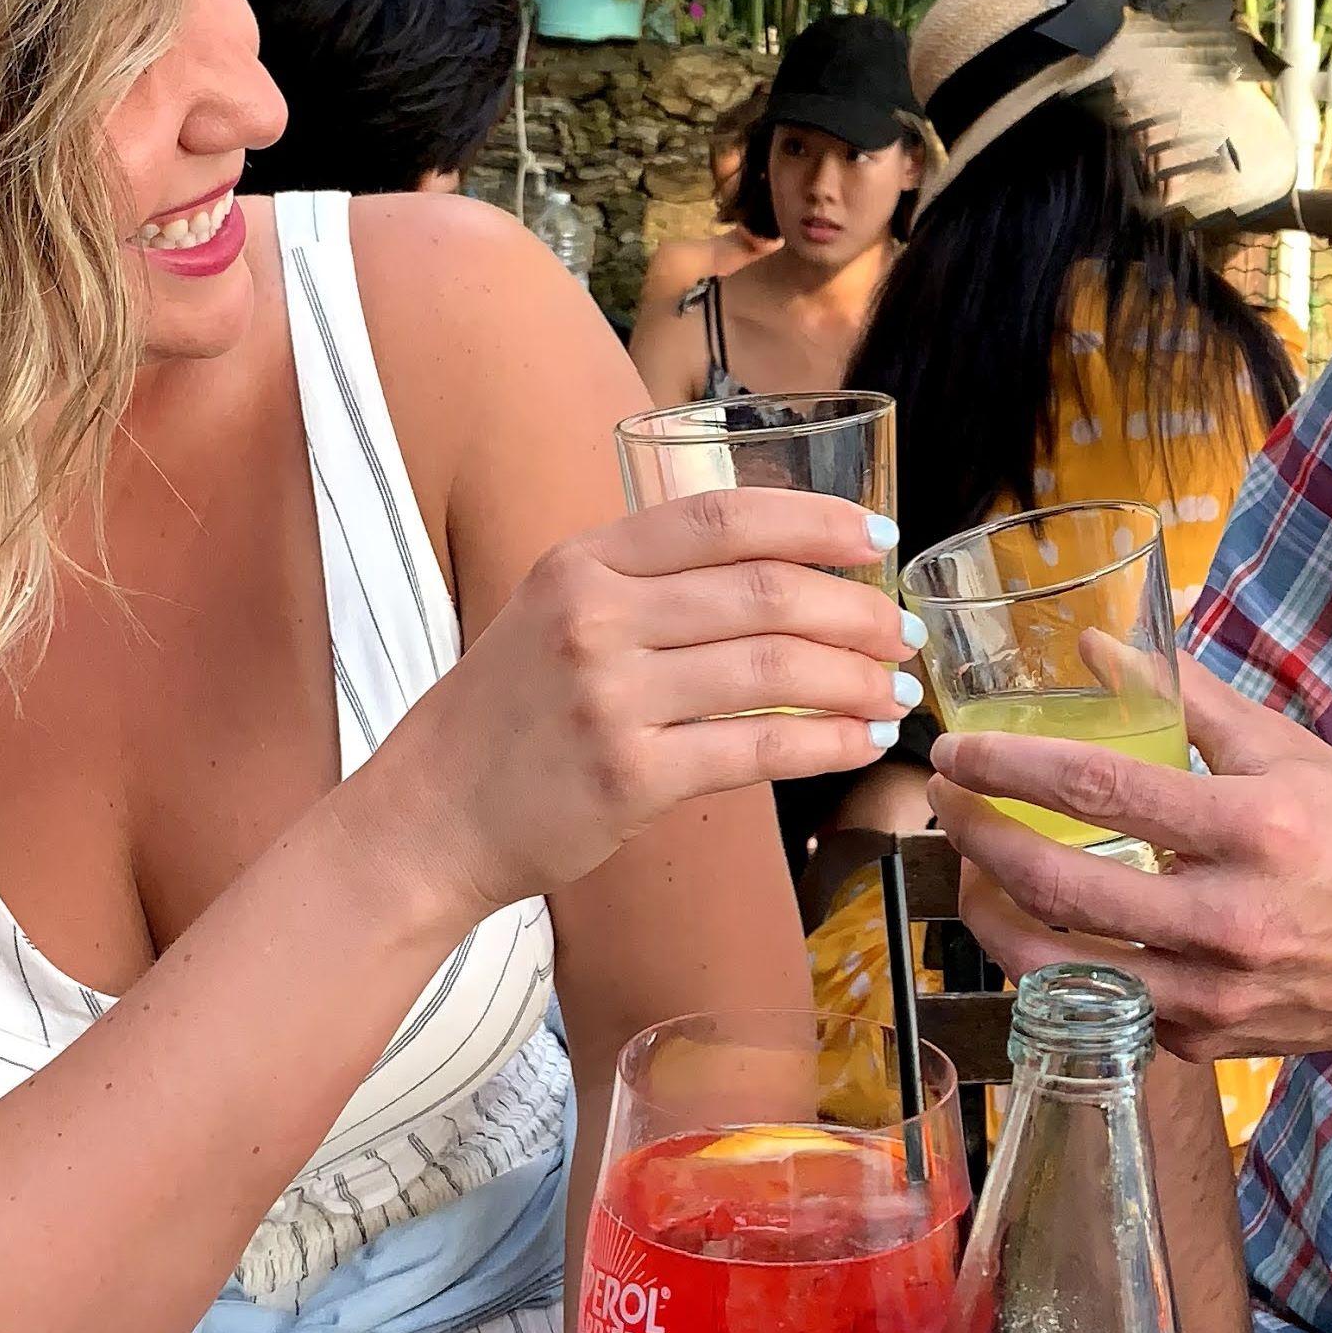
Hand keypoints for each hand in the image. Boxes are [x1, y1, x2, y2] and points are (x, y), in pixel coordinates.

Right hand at [371, 487, 914, 925]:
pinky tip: (860, 744)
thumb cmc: (510, 717)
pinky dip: (827, 744)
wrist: (428, 816)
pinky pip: (758, 749)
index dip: (815, 521)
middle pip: (766, 592)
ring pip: (774, 669)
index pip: (723, 516)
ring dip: (856, 680)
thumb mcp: (556, 615)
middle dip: (857, 611)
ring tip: (897, 693)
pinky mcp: (629, 774)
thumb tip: (785, 570)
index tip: (878, 536)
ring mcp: (610, 696)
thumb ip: (649, 583)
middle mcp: (595, 616)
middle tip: (903, 633)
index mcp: (583, 561)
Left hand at [931, 663, 1331, 1081]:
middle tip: (946, 801)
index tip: (959, 748)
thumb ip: (1191, 698)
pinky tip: (1039, 928)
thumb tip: (1096, 647)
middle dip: (977, 837)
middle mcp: (1229, 917)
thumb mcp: (1295, 754)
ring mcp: (1212, 993)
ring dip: (990, 915)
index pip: (1099, 785)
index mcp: (1254, 827)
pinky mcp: (1203, 1044)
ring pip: (1055, 966)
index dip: (1011, 763)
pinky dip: (1057, 966)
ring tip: (973, 872)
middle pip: (1056, 882)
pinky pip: (1101, 1007)